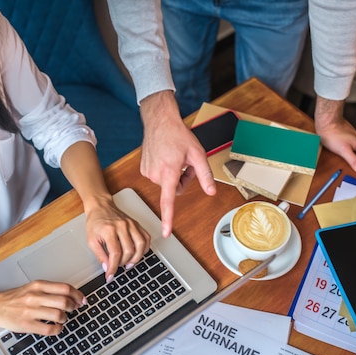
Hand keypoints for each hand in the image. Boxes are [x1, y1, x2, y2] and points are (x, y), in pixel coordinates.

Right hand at [0, 280, 86, 334]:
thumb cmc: (16, 298)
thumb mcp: (33, 288)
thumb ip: (51, 290)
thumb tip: (73, 296)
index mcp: (38, 286)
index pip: (65, 288)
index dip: (77, 295)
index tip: (82, 300)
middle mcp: (35, 297)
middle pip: (64, 301)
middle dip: (73, 307)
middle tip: (73, 309)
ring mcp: (30, 311)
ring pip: (58, 315)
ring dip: (65, 318)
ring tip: (62, 318)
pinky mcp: (26, 324)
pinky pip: (48, 329)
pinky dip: (57, 329)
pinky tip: (56, 327)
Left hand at [83, 195, 150, 280]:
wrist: (101, 207)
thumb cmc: (95, 222)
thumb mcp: (91, 240)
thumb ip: (99, 255)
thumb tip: (107, 268)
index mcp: (109, 230)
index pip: (115, 253)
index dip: (113, 268)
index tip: (110, 276)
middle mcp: (122, 226)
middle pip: (129, 250)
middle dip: (123, 263)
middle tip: (118, 266)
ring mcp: (131, 224)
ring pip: (141, 245)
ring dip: (136, 258)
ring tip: (129, 264)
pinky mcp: (137, 224)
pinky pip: (146, 238)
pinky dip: (144, 249)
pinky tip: (138, 254)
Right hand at [139, 91, 215, 236]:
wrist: (160, 121)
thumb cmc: (178, 135)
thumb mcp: (198, 154)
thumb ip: (205, 175)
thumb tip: (211, 192)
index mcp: (169, 172)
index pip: (168, 201)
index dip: (168, 218)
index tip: (166, 232)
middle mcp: (156, 174)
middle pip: (174, 190)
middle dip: (182, 180)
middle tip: (186, 164)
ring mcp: (148, 172)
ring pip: (166, 183)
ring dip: (173, 175)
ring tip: (175, 158)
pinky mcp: (144, 169)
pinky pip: (158, 177)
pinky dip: (164, 170)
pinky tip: (166, 157)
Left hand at [314, 96, 355, 175]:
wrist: (326, 121)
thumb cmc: (333, 133)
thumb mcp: (344, 151)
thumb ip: (354, 161)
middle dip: (353, 164)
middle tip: (346, 169)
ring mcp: (353, 140)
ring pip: (353, 153)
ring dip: (347, 158)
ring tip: (339, 160)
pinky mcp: (346, 138)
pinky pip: (347, 149)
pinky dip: (342, 152)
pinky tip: (336, 154)